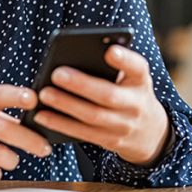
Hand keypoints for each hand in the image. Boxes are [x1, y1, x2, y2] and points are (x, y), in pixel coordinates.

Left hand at [33, 45, 169, 164]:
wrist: (149, 133)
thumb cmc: (129, 92)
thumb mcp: (131, 78)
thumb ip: (113, 67)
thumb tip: (74, 54)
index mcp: (141, 81)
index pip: (138, 67)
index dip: (125, 60)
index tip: (109, 50)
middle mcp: (136, 104)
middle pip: (108, 95)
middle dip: (81, 85)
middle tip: (56, 73)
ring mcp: (124, 126)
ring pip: (92, 116)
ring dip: (66, 105)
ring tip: (44, 93)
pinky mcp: (110, 141)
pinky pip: (83, 133)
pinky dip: (61, 124)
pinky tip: (42, 115)